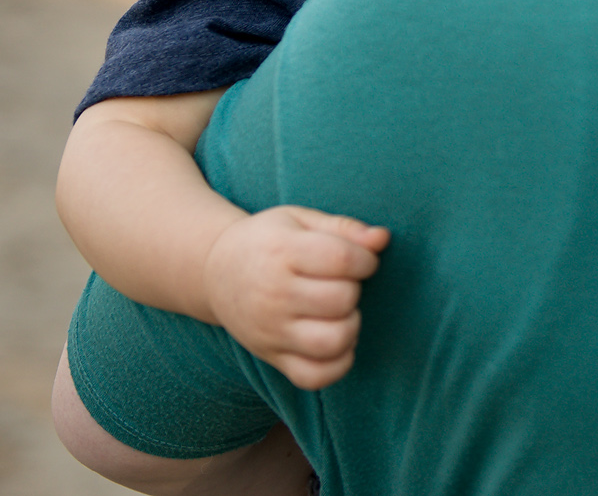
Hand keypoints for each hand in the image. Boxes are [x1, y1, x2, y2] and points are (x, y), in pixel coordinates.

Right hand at [201, 206, 389, 390]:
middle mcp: (273, 294)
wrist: (214, 272)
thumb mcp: (300, 220)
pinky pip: (314, 376)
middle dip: (355, 290)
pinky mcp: (272, 357)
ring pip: (332, 341)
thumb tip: (382, 239)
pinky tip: (338, 341)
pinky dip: (338, 364)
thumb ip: (344, 228)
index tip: (362, 260)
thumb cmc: (269, 241)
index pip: (342, 259)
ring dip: (351, 327)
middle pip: (341, 300)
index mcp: (282, 252)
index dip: (367, 259)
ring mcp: (270, 331)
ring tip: (342, 313)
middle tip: (344, 283)